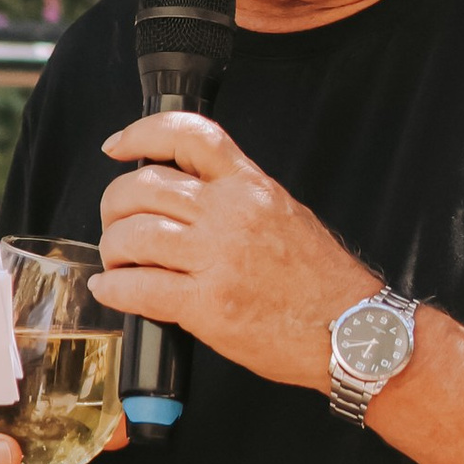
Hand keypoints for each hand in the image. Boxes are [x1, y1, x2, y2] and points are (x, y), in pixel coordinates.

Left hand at [94, 111, 378, 391]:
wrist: (352, 329)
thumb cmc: (324, 280)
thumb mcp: (285, 212)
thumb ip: (237, 197)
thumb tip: (188, 196)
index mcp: (249, 186)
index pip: (188, 136)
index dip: (141, 134)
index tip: (118, 146)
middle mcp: (230, 214)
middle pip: (143, 187)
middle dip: (114, 205)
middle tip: (114, 223)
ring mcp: (217, 259)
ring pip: (133, 236)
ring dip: (112, 249)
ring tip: (117, 262)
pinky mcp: (208, 306)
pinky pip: (139, 289)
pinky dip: (114, 289)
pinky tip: (111, 291)